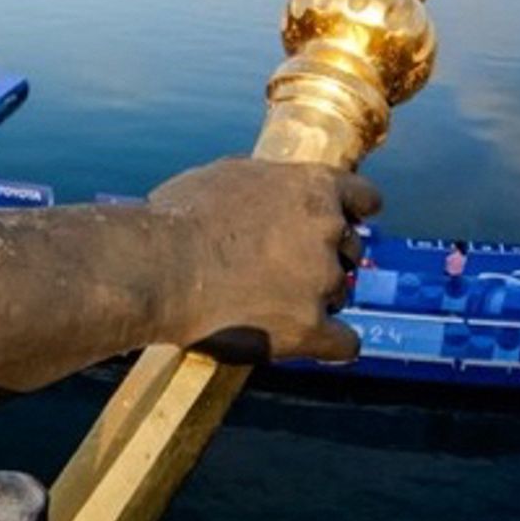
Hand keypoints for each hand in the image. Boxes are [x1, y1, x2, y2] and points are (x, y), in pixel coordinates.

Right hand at [147, 156, 380, 362]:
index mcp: (311, 186)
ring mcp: (322, 280)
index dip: (352, 210)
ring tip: (265, 303)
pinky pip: (343, 343)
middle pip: (350, 248)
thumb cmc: (178, 217)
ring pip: (341, 294)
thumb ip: (268, 187)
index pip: (362, 196)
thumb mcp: (228, 177)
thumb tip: (274, 196)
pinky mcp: (310, 327)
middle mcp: (327, 229)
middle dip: (324, 258)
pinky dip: (325, 343)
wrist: (158, 266)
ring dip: (314, 298)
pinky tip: (300, 341)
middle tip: (281, 269)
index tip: (345, 220)